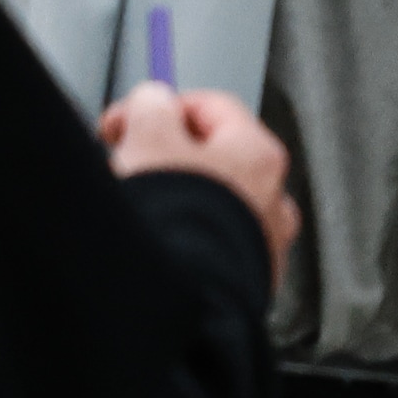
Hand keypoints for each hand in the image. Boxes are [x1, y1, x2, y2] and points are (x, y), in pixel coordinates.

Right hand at [101, 81, 296, 282]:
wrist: (182, 297)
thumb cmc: (174, 220)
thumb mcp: (150, 141)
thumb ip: (153, 110)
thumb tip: (155, 101)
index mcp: (260, 155)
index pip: (214, 108)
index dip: (162, 107)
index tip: (125, 120)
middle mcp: (273, 197)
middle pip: (213, 158)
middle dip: (163, 157)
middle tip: (125, 164)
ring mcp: (262, 242)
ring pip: (210, 205)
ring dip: (171, 199)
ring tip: (136, 209)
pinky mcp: (243, 280)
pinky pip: (208, 245)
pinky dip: (182, 239)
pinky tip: (155, 244)